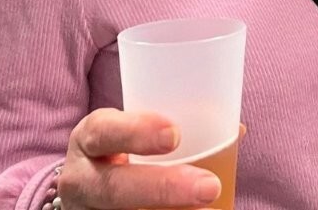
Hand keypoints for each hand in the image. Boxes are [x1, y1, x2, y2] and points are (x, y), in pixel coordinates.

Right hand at [58, 108, 221, 208]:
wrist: (85, 188)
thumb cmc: (121, 150)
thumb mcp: (132, 133)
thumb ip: (172, 130)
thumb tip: (236, 129)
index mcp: (91, 138)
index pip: (104, 131)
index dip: (136, 131)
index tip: (174, 134)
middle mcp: (81, 178)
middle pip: (115, 188)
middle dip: (164, 188)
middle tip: (209, 187)